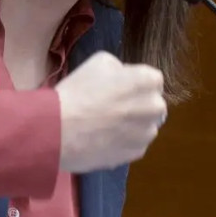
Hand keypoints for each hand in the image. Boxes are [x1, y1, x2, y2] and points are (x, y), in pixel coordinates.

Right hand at [55, 51, 166, 172]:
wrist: (59, 130)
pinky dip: (122, 142)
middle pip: (151, 103)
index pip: (151, 79)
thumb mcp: (99, 62)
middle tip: (110, 107)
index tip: (114, 88)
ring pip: (143, 125)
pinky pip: (133, 144)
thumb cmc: (78, 91)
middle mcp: (155, 108)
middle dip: (136, 104)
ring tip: (103, 125)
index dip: (132, 82)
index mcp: (148, 81)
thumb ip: (120, 69)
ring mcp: (147, 133)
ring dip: (130, 124)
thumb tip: (124, 78)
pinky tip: (102, 139)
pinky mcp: (136, 154)